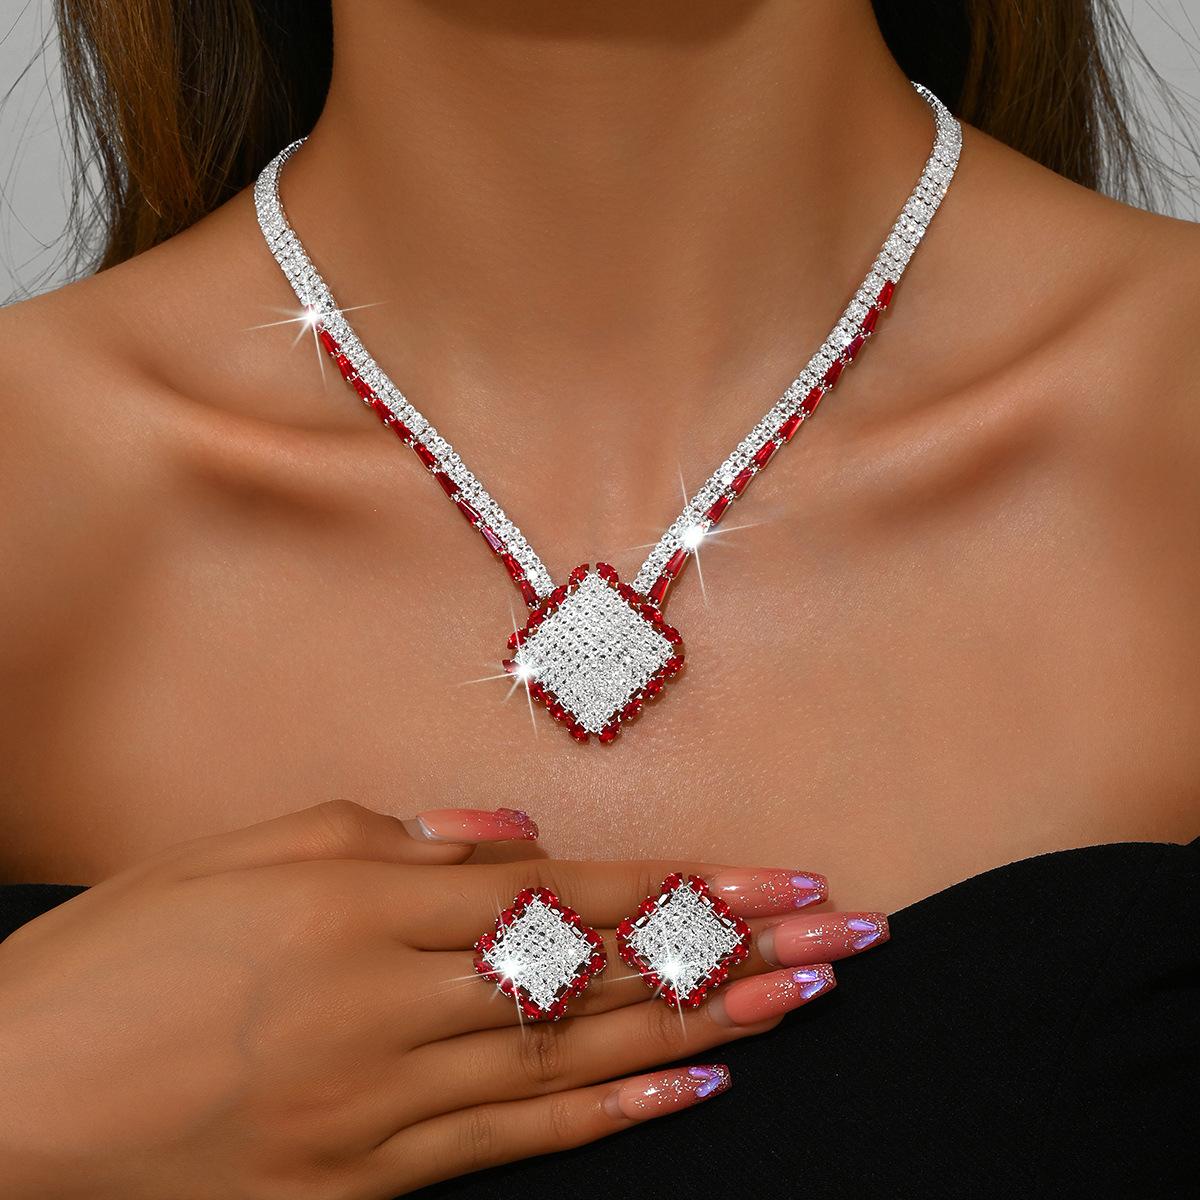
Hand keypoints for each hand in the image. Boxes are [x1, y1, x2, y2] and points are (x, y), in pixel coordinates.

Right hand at [0, 801, 886, 1197]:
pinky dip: (607, 1115)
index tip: (769, 876)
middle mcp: (386, 1000)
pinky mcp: (359, 1185)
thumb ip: (388, 839)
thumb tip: (508, 836)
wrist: (0, 1105)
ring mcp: (379, 1103)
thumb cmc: (119, 956)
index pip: (559, 891)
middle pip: (594, 972)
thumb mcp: (243, 853)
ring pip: (573, 1058)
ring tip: (797, 1004)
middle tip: (835, 937)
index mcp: (358, 900)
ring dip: (698, 1027)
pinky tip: (687, 1091)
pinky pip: (508, 1143)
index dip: (676, 885)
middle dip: (727, 951)